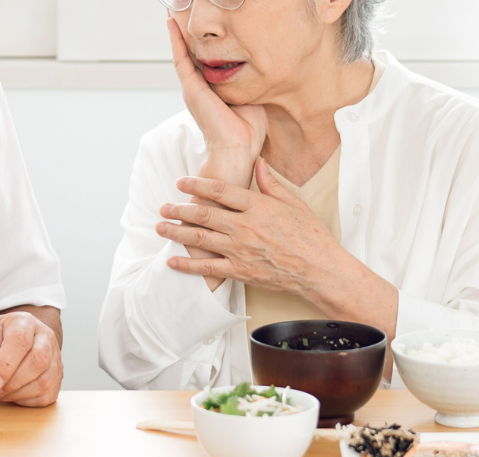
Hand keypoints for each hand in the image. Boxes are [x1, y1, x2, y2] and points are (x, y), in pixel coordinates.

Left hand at [0, 311, 62, 406]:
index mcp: (22, 322)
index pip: (20, 341)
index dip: (6, 365)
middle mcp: (44, 336)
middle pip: (39, 360)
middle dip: (13, 382)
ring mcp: (54, 357)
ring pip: (45, 381)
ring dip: (19, 393)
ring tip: (2, 391)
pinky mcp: (56, 377)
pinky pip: (48, 395)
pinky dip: (28, 401)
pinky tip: (14, 393)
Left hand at [157, 159, 342, 296]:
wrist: (319, 269)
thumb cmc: (310, 236)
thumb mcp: (294, 203)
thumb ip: (270, 184)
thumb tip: (258, 163)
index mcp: (258, 206)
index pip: (220, 190)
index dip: (197, 184)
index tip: (180, 182)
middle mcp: (245, 226)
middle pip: (203, 213)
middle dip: (179, 209)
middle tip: (162, 206)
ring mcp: (240, 250)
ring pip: (200, 238)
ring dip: (176, 232)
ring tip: (160, 227)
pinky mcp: (240, 271)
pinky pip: (208, 268)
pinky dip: (188, 264)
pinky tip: (172, 260)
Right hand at [167, 17, 266, 187]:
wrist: (238, 148)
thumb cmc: (247, 129)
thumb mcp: (249, 95)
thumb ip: (245, 80)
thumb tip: (253, 62)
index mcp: (211, 91)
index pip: (202, 61)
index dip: (199, 43)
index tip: (197, 26)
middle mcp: (198, 88)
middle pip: (188, 54)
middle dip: (183, 33)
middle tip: (178, 12)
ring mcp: (192, 88)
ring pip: (181, 53)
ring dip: (176, 32)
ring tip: (171, 12)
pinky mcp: (192, 88)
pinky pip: (180, 59)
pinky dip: (175, 41)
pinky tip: (172, 24)